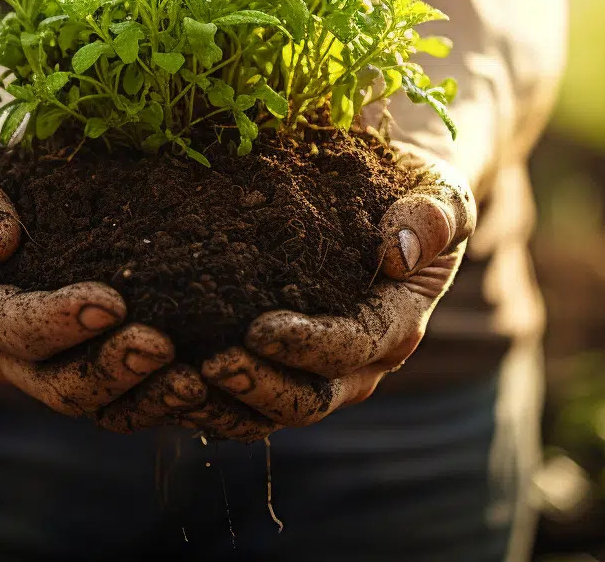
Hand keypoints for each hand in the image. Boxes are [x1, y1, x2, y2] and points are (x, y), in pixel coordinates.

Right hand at [0, 133, 205, 422]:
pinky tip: (211, 378)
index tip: (111, 300)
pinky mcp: (98, 361)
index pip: (14, 329)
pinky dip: (166, 395)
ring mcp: (56, 366)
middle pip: (60, 385)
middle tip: (164, 346)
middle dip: (112, 370)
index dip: (59, 322)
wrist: (1, 177)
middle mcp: (10, 353)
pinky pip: (133, 396)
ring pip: (103, 405)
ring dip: (149, 397)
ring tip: (196, 379)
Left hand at [196, 143, 475, 437]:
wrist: (393, 196)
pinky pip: (241, 402)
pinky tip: (164, 377)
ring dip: (223, 404)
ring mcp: (318, 371)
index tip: (256, 328)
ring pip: (269, 413)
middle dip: (257, 385)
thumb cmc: (415, 190)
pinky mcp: (280, 367)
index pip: (351, 346)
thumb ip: (433, 216)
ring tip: (177, 378)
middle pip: (308, 399)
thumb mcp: (440, 191)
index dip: (306, 344)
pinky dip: (205, 400)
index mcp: (397, 323)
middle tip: (207, 363)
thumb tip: (397, 251)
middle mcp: (361, 362)